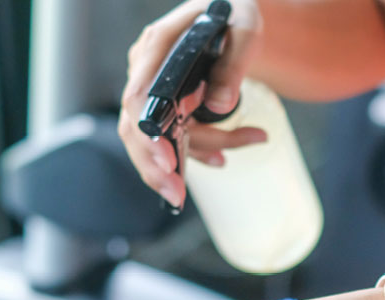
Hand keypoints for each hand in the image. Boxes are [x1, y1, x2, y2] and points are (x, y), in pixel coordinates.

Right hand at [118, 0, 266, 208]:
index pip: (139, 97)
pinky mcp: (169, 106)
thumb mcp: (246, 31)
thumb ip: (234, 65)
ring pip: (160, 139)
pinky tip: (222, 155)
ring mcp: (155, 91)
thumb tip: (220, 105)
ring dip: (190, 158)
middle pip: (138, 129)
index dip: (148, 136)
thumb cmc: (237, 17)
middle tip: (177, 196)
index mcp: (158, 47)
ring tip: (229, 153)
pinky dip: (199, 152)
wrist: (236, 20)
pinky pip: (176, 139)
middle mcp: (148, 70)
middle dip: (158, 168)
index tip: (168, 164)